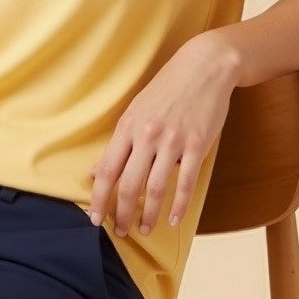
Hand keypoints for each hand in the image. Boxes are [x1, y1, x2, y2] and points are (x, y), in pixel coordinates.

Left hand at [85, 33, 238, 237]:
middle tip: (120, 231)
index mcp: (127, 127)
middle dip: (121, 213)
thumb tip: (97, 172)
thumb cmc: (166, 89)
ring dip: (148, 214)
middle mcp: (147, 136)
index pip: (107, 170)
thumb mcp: (134, 111)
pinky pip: (186, 181)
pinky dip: (179, 204)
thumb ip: (118, 143)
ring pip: (156, 188)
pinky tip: (173, 218)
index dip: (99, 198)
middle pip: (129, 184)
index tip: (95, 218)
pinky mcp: (197, 144)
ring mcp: (173, 141)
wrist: (204, 67)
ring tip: (144, 229)